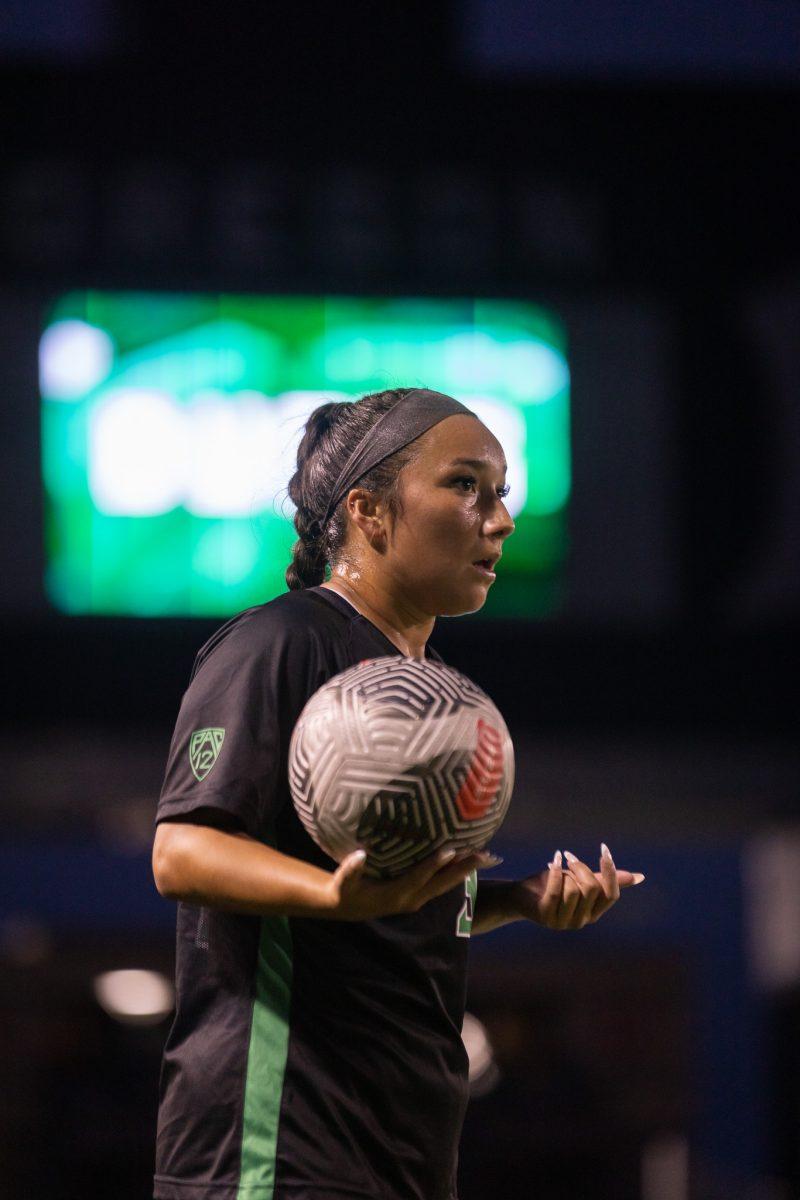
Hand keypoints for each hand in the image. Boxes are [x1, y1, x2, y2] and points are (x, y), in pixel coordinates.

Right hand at [323, 845, 501, 920]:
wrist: (348, 907)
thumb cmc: (344, 890)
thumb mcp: (343, 882)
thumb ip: (350, 869)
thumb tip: (359, 854)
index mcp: (396, 894)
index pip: (419, 877)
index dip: (434, 865)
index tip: (450, 850)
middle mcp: (411, 899)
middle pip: (442, 883)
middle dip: (464, 868)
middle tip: (485, 854)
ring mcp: (418, 899)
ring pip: (447, 884)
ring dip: (466, 870)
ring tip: (487, 856)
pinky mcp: (420, 895)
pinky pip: (443, 883)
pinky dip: (457, 872)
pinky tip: (470, 861)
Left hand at [512, 844, 644, 930]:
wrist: (521, 896)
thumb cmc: (554, 886)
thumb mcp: (582, 881)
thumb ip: (607, 880)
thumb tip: (640, 877)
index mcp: (594, 913)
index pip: (611, 894)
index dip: (610, 871)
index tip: (603, 849)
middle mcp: (582, 921)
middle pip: (592, 888)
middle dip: (582, 867)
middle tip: (569, 857)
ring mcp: (563, 922)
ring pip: (574, 889)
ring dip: (565, 872)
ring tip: (556, 868)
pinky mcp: (545, 916)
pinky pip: (556, 891)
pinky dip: (554, 872)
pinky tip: (551, 861)